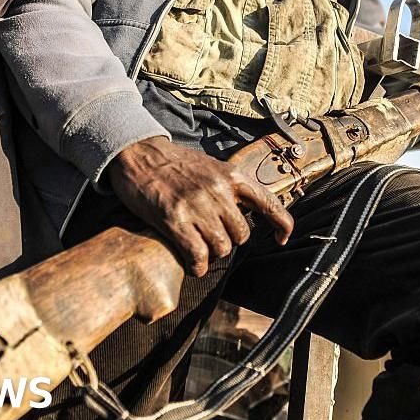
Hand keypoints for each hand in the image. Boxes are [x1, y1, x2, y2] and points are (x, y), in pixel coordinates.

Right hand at [107, 136, 293, 276]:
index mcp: (231, 176)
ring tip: (200, 248)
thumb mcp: (211, 167)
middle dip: (229, 241)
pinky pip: (197, 255)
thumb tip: (246, 212)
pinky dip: (197, 265)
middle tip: (213, 238)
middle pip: (241, 235)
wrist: (138, 154)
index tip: (281, 238)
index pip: (268, 204)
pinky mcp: (175, 220)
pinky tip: (192, 264)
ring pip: (221, 247)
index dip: (282, 225)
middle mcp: (218, 191)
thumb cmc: (174, 164)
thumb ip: (230, 188)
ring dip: (212, 253)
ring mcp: (197, 206)